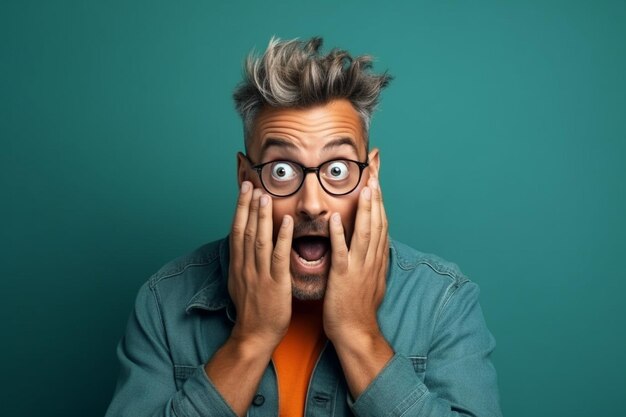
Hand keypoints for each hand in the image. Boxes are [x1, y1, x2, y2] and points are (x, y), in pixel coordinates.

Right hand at [227, 181, 293, 350]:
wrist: (255, 335)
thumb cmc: (253, 309)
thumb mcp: (241, 282)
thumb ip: (244, 261)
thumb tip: (244, 243)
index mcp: (238, 265)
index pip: (237, 230)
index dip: (240, 208)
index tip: (244, 188)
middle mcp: (246, 266)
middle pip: (246, 230)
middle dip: (248, 205)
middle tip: (252, 183)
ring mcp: (259, 274)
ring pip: (259, 240)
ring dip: (261, 216)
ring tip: (264, 195)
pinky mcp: (275, 284)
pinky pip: (279, 257)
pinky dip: (282, 238)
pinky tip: (286, 222)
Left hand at [323, 177, 388, 343]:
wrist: (355, 332)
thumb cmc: (359, 308)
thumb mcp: (372, 280)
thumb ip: (373, 260)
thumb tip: (376, 246)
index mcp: (376, 259)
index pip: (381, 223)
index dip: (380, 201)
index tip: (377, 181)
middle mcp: (371, 260)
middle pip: (377, 223)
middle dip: (376, 197)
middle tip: (374, 173)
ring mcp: (359, 268)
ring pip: (365, 233)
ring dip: (365, 209)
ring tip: (364, 188)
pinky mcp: (343, 277)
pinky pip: (341, 252)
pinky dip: (339, 234)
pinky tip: (335, 217)